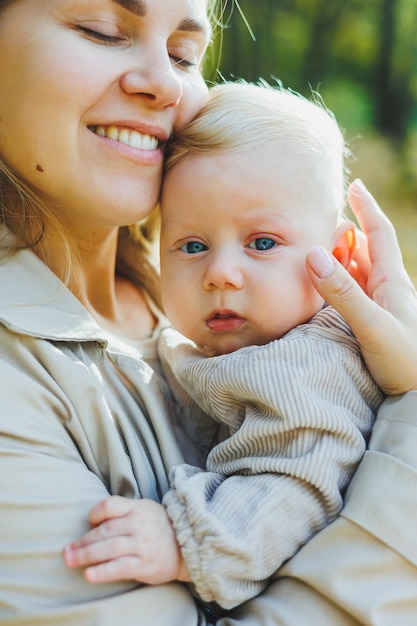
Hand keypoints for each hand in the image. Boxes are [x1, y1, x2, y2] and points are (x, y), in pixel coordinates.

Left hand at [63, 495, 189, 584]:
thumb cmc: (159, 527)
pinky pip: (120, 567)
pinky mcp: (144, 564)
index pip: (109, 505)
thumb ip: (123, 512)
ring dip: (86, 555)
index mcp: (137, 508)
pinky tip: (89, 575)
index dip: (95, 514)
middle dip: (82, 541)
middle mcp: (138, 524)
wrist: (187, 546)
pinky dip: (103, 571)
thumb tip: (94, 522)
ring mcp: (142, 544)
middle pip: (104, 531)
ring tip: (70, 560)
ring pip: (108, 548)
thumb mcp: (144, 510)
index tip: (89, 524)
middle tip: (66, 551)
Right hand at [305, 179, 416, 394]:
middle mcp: (388, 292)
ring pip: (358, 274)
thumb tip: (314, 254)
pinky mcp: (376, 327)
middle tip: (325, 221)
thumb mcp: (374, 326)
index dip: (366, 208)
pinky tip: (327, 289)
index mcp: (391, 283)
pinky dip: (339, 285)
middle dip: (347, 232)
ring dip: (341, 258)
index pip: (378, 234)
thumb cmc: (407, 363)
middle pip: (365, 251)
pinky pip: (354, 296)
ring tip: (321, 248)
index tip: (354, 186)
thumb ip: (343, 292)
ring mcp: (382, 310)